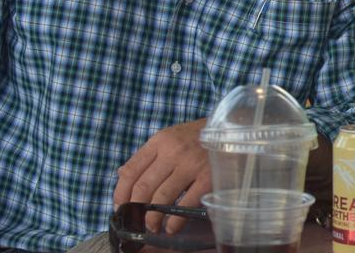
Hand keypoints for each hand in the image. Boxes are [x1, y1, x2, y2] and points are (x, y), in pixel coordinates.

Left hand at [113, 119, 211, 233]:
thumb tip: (122, 174)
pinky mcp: (208, 177)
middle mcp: (173, 152)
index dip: (121, 193)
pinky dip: (175, 220)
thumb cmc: (200, 135)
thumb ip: (149, 155)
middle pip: (143, 187)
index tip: (120, 206)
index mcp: (160, 141)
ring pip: (161, 198)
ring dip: (153, 218)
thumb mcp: (171, 137)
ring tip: (153, 226)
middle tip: (137, 221)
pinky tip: (172, 227)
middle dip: (136, 209)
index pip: (130, 171)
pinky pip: (185, 204)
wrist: (234, 128)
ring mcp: (191, 165)